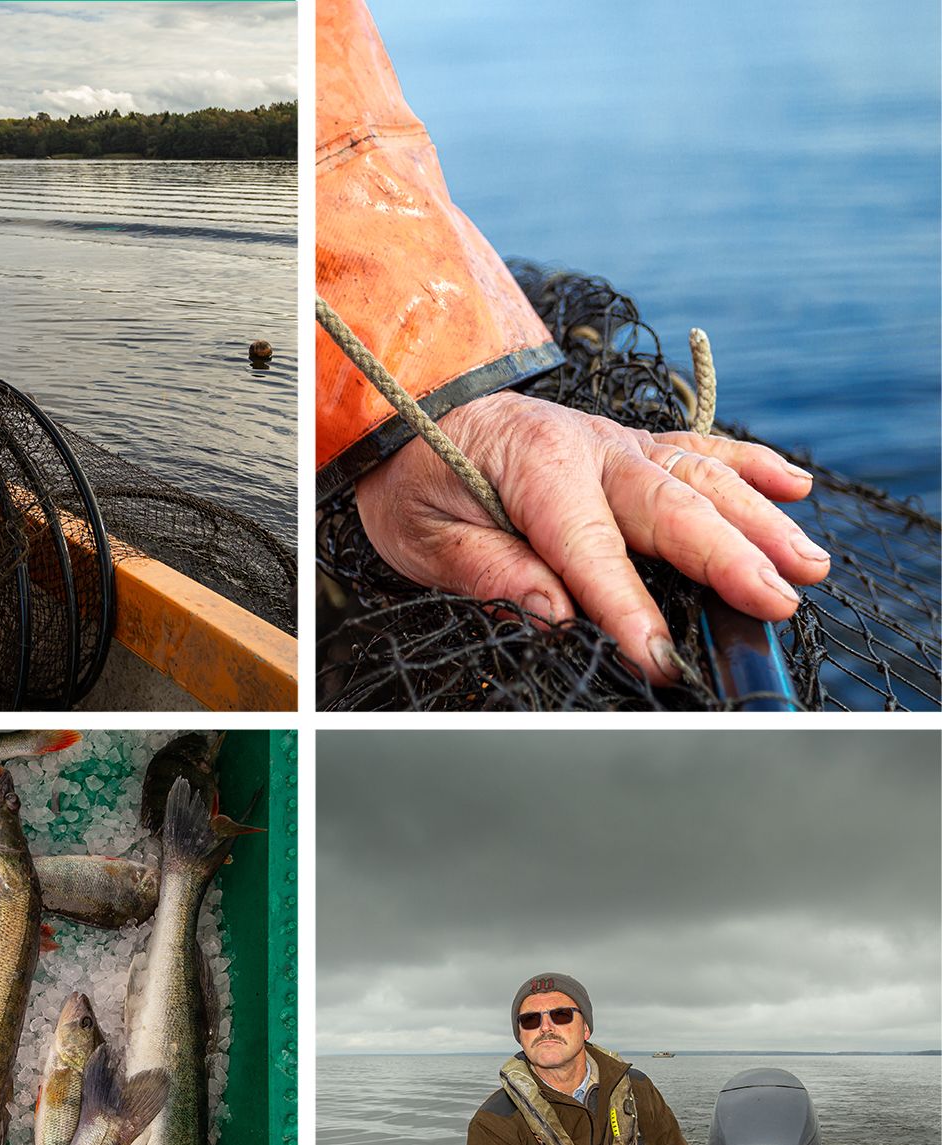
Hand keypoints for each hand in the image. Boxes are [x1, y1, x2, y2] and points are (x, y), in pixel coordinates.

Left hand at [352, 391, 828, 682]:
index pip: (588, 547)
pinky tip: (797, 487)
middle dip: (729, 560)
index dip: (626, 606)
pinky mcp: (631, 445)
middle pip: (670, 509)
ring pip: (703, 480)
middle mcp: (590, 448)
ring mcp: (618, 443)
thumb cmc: (415, 480)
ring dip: (761, 523)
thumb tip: (553, 614)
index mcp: (534, 467)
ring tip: (807, 566)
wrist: (412, 414)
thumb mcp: (422, 535)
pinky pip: (700, 449)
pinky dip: (752, 465)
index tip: (657, 655)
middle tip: (776, 603)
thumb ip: (487, 572)